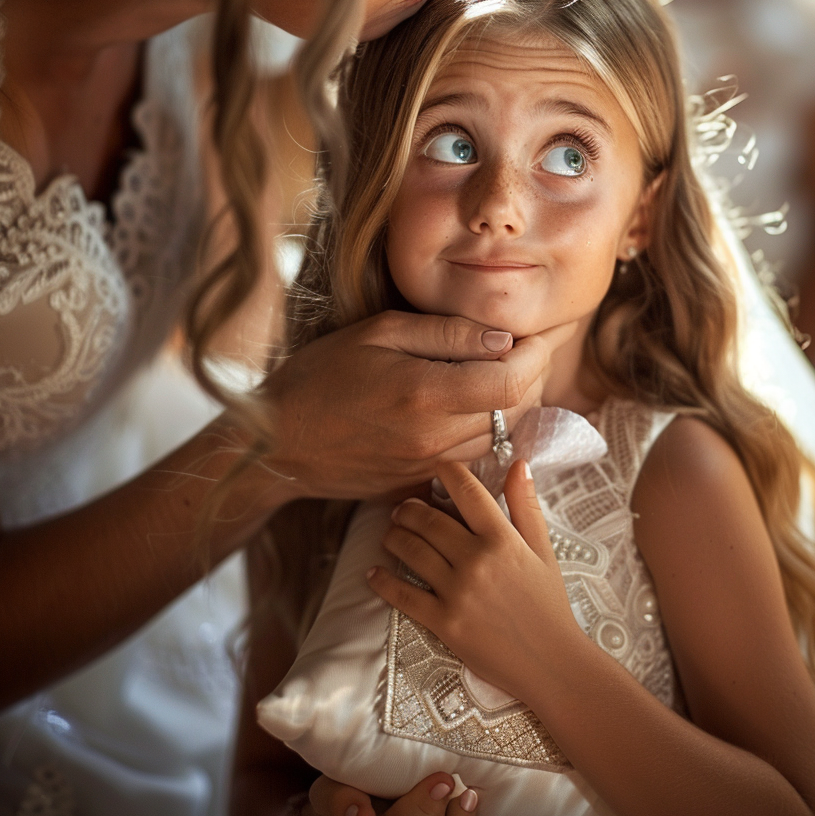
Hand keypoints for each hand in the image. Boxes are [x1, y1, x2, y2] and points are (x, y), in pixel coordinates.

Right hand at [263, 312, 576, 500]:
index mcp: (425, 394)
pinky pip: (479, 456)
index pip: (512, 382)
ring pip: (504, 438)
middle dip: (535, 376)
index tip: (537, 335)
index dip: (537, 356)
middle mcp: (435, 437)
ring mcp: (430, 465)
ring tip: (505, 372)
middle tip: (528, 348)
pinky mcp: (422, 481)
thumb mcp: (378, 334)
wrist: (278, 442)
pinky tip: (479, 405)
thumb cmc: (320, 376)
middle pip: (518, 411)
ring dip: (517, 405)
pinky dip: (492, 429)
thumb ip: (446, 334)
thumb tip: (502, 338)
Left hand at [368, 460, 580, 703]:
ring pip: (412, 551)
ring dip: (395, 536)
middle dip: (410, 508)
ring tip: (391, 533)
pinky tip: (373, 572)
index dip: (447, 472)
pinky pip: (403, 595)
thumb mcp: (544, 551)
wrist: (551, 663)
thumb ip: (527, 506)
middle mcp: (477, 560)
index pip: (467, 492)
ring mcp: (458, 592)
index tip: (437, 468)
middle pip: (429, 520)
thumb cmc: (549, 604)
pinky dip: (383, 581)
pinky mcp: (444, 622)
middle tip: (404, 508)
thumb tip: (518, 464)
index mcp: (503, 539)